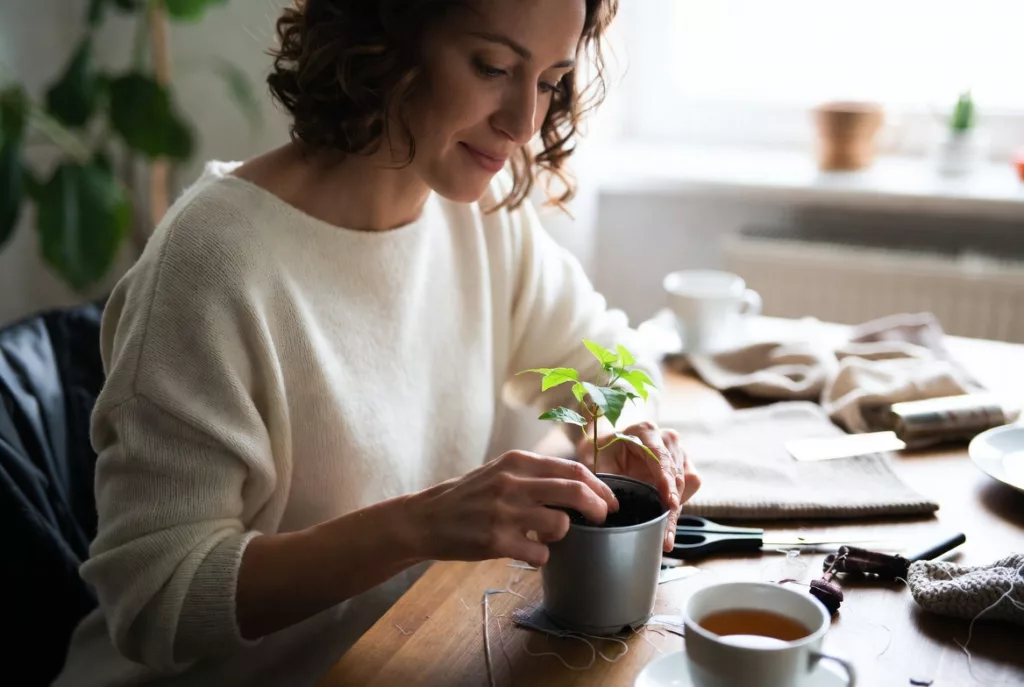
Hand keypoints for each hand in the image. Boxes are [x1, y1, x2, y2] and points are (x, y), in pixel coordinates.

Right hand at [407, 450, 619, 566]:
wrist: (426, 518)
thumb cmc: (468, 496)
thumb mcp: (500, 472)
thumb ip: (534, 475)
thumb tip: (580, 485)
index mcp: (517, 461)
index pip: (573, 468)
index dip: (600, 486)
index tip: (611, 501)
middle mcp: (513, 482)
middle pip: (575, 492)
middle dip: (598, 508)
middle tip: (603, 519)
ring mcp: (504, 512)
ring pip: (560, 524)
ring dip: (563, 534)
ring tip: (548, 536)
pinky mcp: (495, 540)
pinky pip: (539, 553)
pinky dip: (541, 556)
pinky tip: (527, 551)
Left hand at [578, 421, 700, 552]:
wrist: (607, 445)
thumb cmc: (601, 451)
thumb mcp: (597, 461)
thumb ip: (606, 479)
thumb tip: (612, 506)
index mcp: (645, 431)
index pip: (660, 457)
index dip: (666, 481)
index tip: (669, 502)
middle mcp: (666, 439)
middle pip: (676, 473)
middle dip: (672, 505)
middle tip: (665, 533)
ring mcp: (678, 451)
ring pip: (687, 482)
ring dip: (676, 508)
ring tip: (665, 534)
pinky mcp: (684, 465)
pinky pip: (691, 485)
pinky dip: (680, 504)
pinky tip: (666, 521)